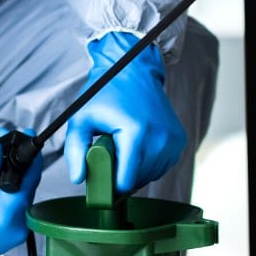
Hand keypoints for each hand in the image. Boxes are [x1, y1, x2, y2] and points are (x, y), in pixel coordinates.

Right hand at [0, 132, 41, 255]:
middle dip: (8, 164)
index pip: (29, 176)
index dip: (28, 153)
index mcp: (7, 216)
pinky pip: (9, 206)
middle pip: (24, 184)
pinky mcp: (6, 235)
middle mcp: (17, 227)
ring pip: (15, 194)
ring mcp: (13, 233)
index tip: (26, 135)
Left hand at [64, 31, 186, 192]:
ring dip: (135, 170)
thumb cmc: (106, 93)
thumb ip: (75, 150)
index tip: (100, 177)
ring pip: (151, 176)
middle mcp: (160, 139)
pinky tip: (138, 146)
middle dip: (120, 175)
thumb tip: (78, 178)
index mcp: (136, 134)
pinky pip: (162, 166)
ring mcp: (173, 140)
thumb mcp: (82, 118)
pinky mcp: (180, 140)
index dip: (109, 186)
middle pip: (137, 181)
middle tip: (110, 154)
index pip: (125, 183)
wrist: (133, 69)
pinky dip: (149, 163)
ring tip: (124, 146)